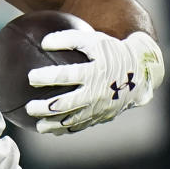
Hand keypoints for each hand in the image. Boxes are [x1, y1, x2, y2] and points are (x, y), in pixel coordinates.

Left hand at [25, 30, 164, 134]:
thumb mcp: (92, 39)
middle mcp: (96, 93)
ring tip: (38, 126)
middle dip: (45, 108)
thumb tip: (43, 42)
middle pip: (66, 104)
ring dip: (54, 124)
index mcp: (93, 72)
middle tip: (29, 108)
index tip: (30, 77)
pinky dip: (67, 129)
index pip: (66, 76)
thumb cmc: (110, 52)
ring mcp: (100, 108)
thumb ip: (68, 38)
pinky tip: (54, 130)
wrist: (140, 71)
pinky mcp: (102, 116)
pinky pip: (83, 126)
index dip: (47, 77)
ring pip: (73, 120)